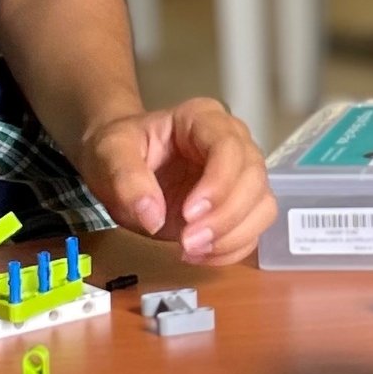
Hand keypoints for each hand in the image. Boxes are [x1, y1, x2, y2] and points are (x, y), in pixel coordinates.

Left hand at [75, 97, 275, 266]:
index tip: (188, 214)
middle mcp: (231, 141)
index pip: (228, 146)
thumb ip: (127, 179)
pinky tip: (199, 255)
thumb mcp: (109, 153)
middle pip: (253, 177)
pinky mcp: (238, 204)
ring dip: (232, 236)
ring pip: (262, 205)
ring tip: (191, 250)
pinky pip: (253, 229)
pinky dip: (231, 249)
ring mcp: (239, 173)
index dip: (218, 183)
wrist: (117, 165)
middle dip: (225, 216)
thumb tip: (152, 215)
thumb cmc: (118, 150)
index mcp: (201, 118)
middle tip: (187, 241)